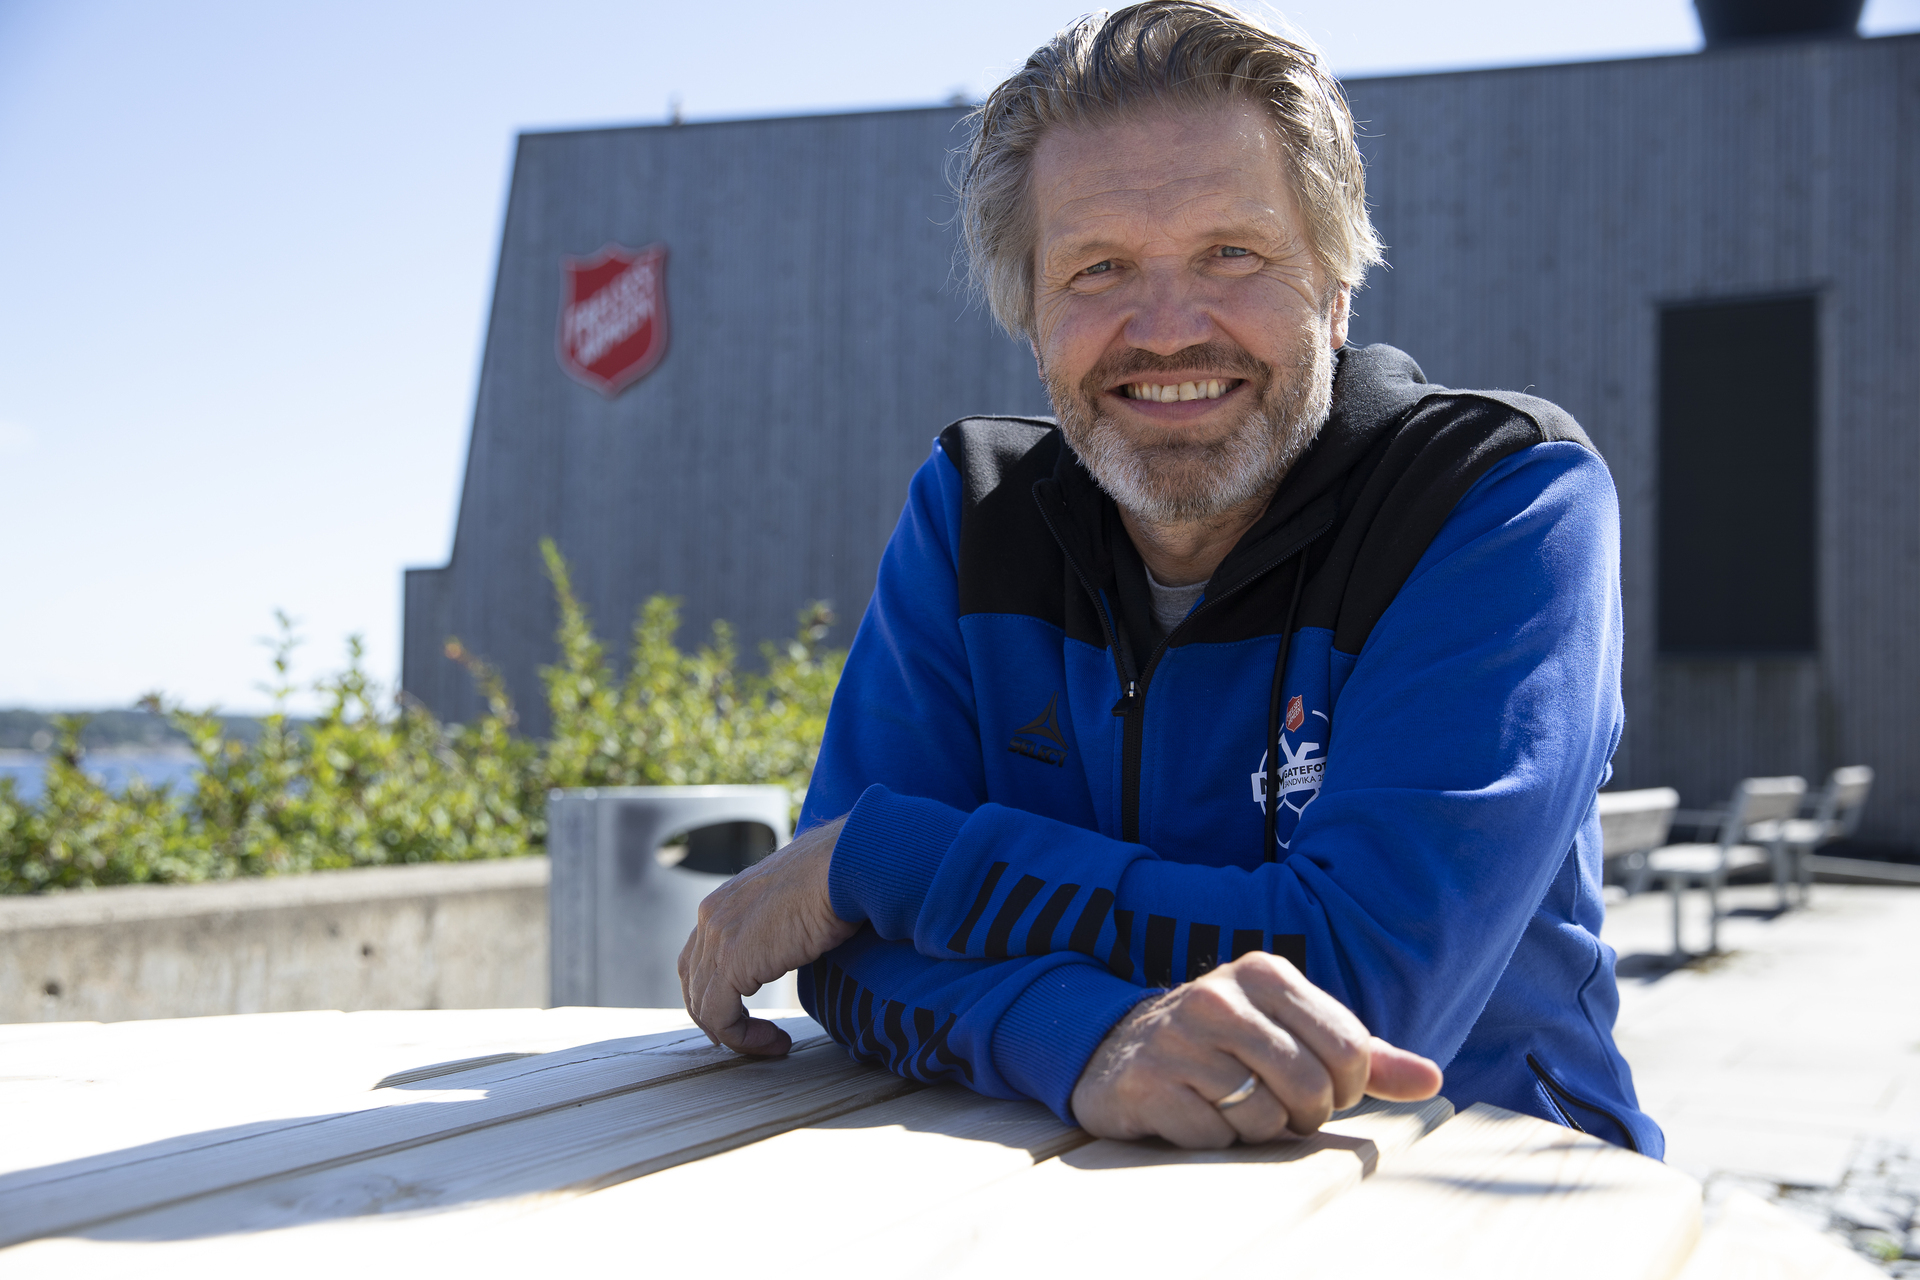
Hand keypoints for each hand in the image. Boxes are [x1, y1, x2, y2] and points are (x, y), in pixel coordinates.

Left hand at [678, 816, 859, 1055]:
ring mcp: (717, 939)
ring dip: (736, 1034)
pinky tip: (776, 1041)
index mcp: (721, 901)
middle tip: (749, 1037)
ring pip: (704, 1006)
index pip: (697, 957)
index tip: (744, 1015)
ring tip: (771, 1043)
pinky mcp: (731, 963)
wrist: (841, 867)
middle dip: (716, 1016)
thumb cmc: (834, 880)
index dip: (713, 992)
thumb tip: (791, 942)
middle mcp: (710, 917)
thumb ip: (776, 924)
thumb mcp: (792, 902)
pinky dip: (744, 1038)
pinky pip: (721, 1017)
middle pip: (692, 982)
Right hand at [1069, 952, 1441, 1147]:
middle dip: (1303, 1113)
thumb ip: (1363, 1056)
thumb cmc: (1227, 1044)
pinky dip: (1214, 1139)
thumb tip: (1431, 1079)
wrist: (1121, 1050)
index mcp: (1265, 973)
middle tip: (1274, 1103)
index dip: (1344, 1087)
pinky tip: (1194, 1112)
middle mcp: (1219, 997)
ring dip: (1256, 1128)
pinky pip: (1215, 1137)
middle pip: (1311, 1087)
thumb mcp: (1293, 1033)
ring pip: (1264, 1118)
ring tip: (1230, 1104)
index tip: (1316, 1085)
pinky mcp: (1148, 1083)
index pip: (1349, 1050)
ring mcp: (1179, 1039)